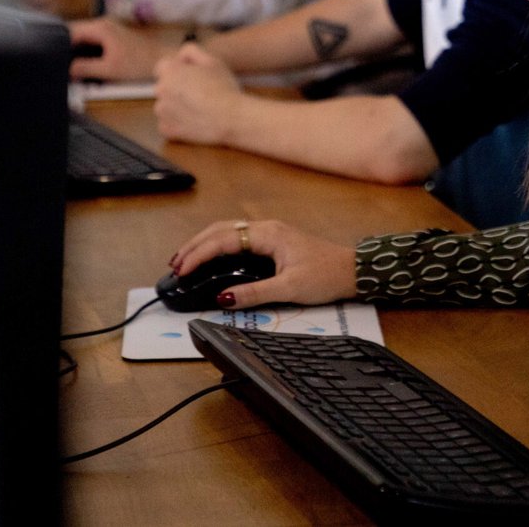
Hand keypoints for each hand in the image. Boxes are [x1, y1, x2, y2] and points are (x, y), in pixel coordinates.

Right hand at [67, 18, 162, 79]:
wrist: (163, 60)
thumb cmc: (138, 64)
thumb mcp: (109, 69)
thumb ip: (85, 68)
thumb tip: (66, 70)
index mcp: (99, 27)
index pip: (69, 31)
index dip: (58, 45)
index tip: (52, 59)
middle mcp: (102, 23)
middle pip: (75, 33)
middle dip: (66, 48)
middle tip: (58, 64)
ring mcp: (108, 28)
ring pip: (83, 37)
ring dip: (76, 50)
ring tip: (67, 65)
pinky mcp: (112, 36)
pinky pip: (92, 41)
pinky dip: (85, 50)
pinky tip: (82, 63)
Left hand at [154, 44, 243, 145]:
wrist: (231, 118)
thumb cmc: (223, 87)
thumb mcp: (211, 60)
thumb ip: (192, 51)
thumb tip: (181, 57)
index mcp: (170, 71)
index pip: (162, 67)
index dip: (177, 70)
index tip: (190, 78)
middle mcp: (160, 90)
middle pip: (164, 86)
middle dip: (176, 88)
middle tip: (197, 93)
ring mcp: (161, 111)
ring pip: (165, 106)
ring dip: (175, 106)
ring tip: (197, 109)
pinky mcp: (166, 129)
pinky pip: (166, 124)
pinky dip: (176, 123)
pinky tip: (193, 121)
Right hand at [170, 219, 357, 308]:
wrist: (353, 271)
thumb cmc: (327, 276)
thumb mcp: (289, 289)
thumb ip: (254, 294)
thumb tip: (223, 297)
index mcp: (268, 235)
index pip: (223, 240)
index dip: (199, 255)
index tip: (182, 271)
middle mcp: (266, 229)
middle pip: (220, 230)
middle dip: (194, 246)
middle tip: (175, 265)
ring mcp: (269, 234)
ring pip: (227, 232)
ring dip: (204, 244)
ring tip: (185, 260)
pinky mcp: (273, 242)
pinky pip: (237, 239)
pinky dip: (218, 247)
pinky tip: (211, 258)